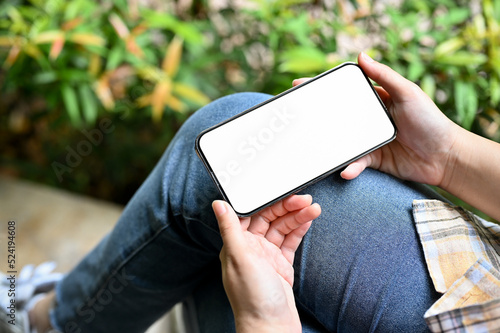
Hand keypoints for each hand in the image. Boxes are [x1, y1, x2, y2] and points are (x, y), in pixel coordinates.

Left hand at [213, 195, 320, 332]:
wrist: (272, 328)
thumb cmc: (252, 299)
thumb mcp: (240, 259)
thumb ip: (231, 229)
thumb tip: (218, 204)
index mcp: (236, 245)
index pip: (251, 214)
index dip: (266, 201)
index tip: (280, 190)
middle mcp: (250, 248)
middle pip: (269, 219)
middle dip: (286, 206)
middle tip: (304, 198)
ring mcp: (267, 256)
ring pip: (282, 228)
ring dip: (297, 216)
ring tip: (313, 207)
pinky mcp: (281, 265)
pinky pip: (290, 241)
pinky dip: (299, 229)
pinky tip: (308, 219)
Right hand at [293, 52, 461, 186]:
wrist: (444, 156)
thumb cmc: (430, 120)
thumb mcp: (408, 92)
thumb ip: (384, 75)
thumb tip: (361, 55)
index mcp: (376, 101)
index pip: (345, 92)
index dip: (324, 88)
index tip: (301, 85)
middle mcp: (369, 120)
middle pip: (337, 117)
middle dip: (317, 117)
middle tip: (297, 115)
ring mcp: (369, 141)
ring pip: (342, 142)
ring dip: (330, 146)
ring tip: (317, 147)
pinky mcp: (373, 160)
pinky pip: (356, 163)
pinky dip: (351, 167)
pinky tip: (347, 170)